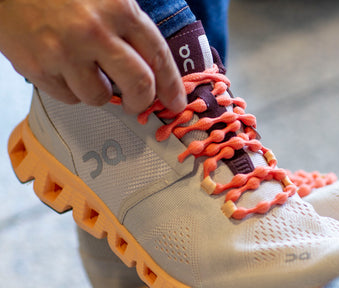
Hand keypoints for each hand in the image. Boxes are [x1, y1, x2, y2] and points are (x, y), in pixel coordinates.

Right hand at [0, 0, 185, 113]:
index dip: (171, 84)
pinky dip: (72, 89)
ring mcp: (64, 52)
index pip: (158, 55)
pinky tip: (64, 69)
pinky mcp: (38, 68)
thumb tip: (153, 67)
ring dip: (100, 92)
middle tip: (138, 103)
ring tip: (88, 71)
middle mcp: (94, 32)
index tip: (176, 102)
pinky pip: (69, 97)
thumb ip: (129, 26)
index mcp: (118, 9)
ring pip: (100, 97)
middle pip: (138, 85)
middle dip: (142, 101)